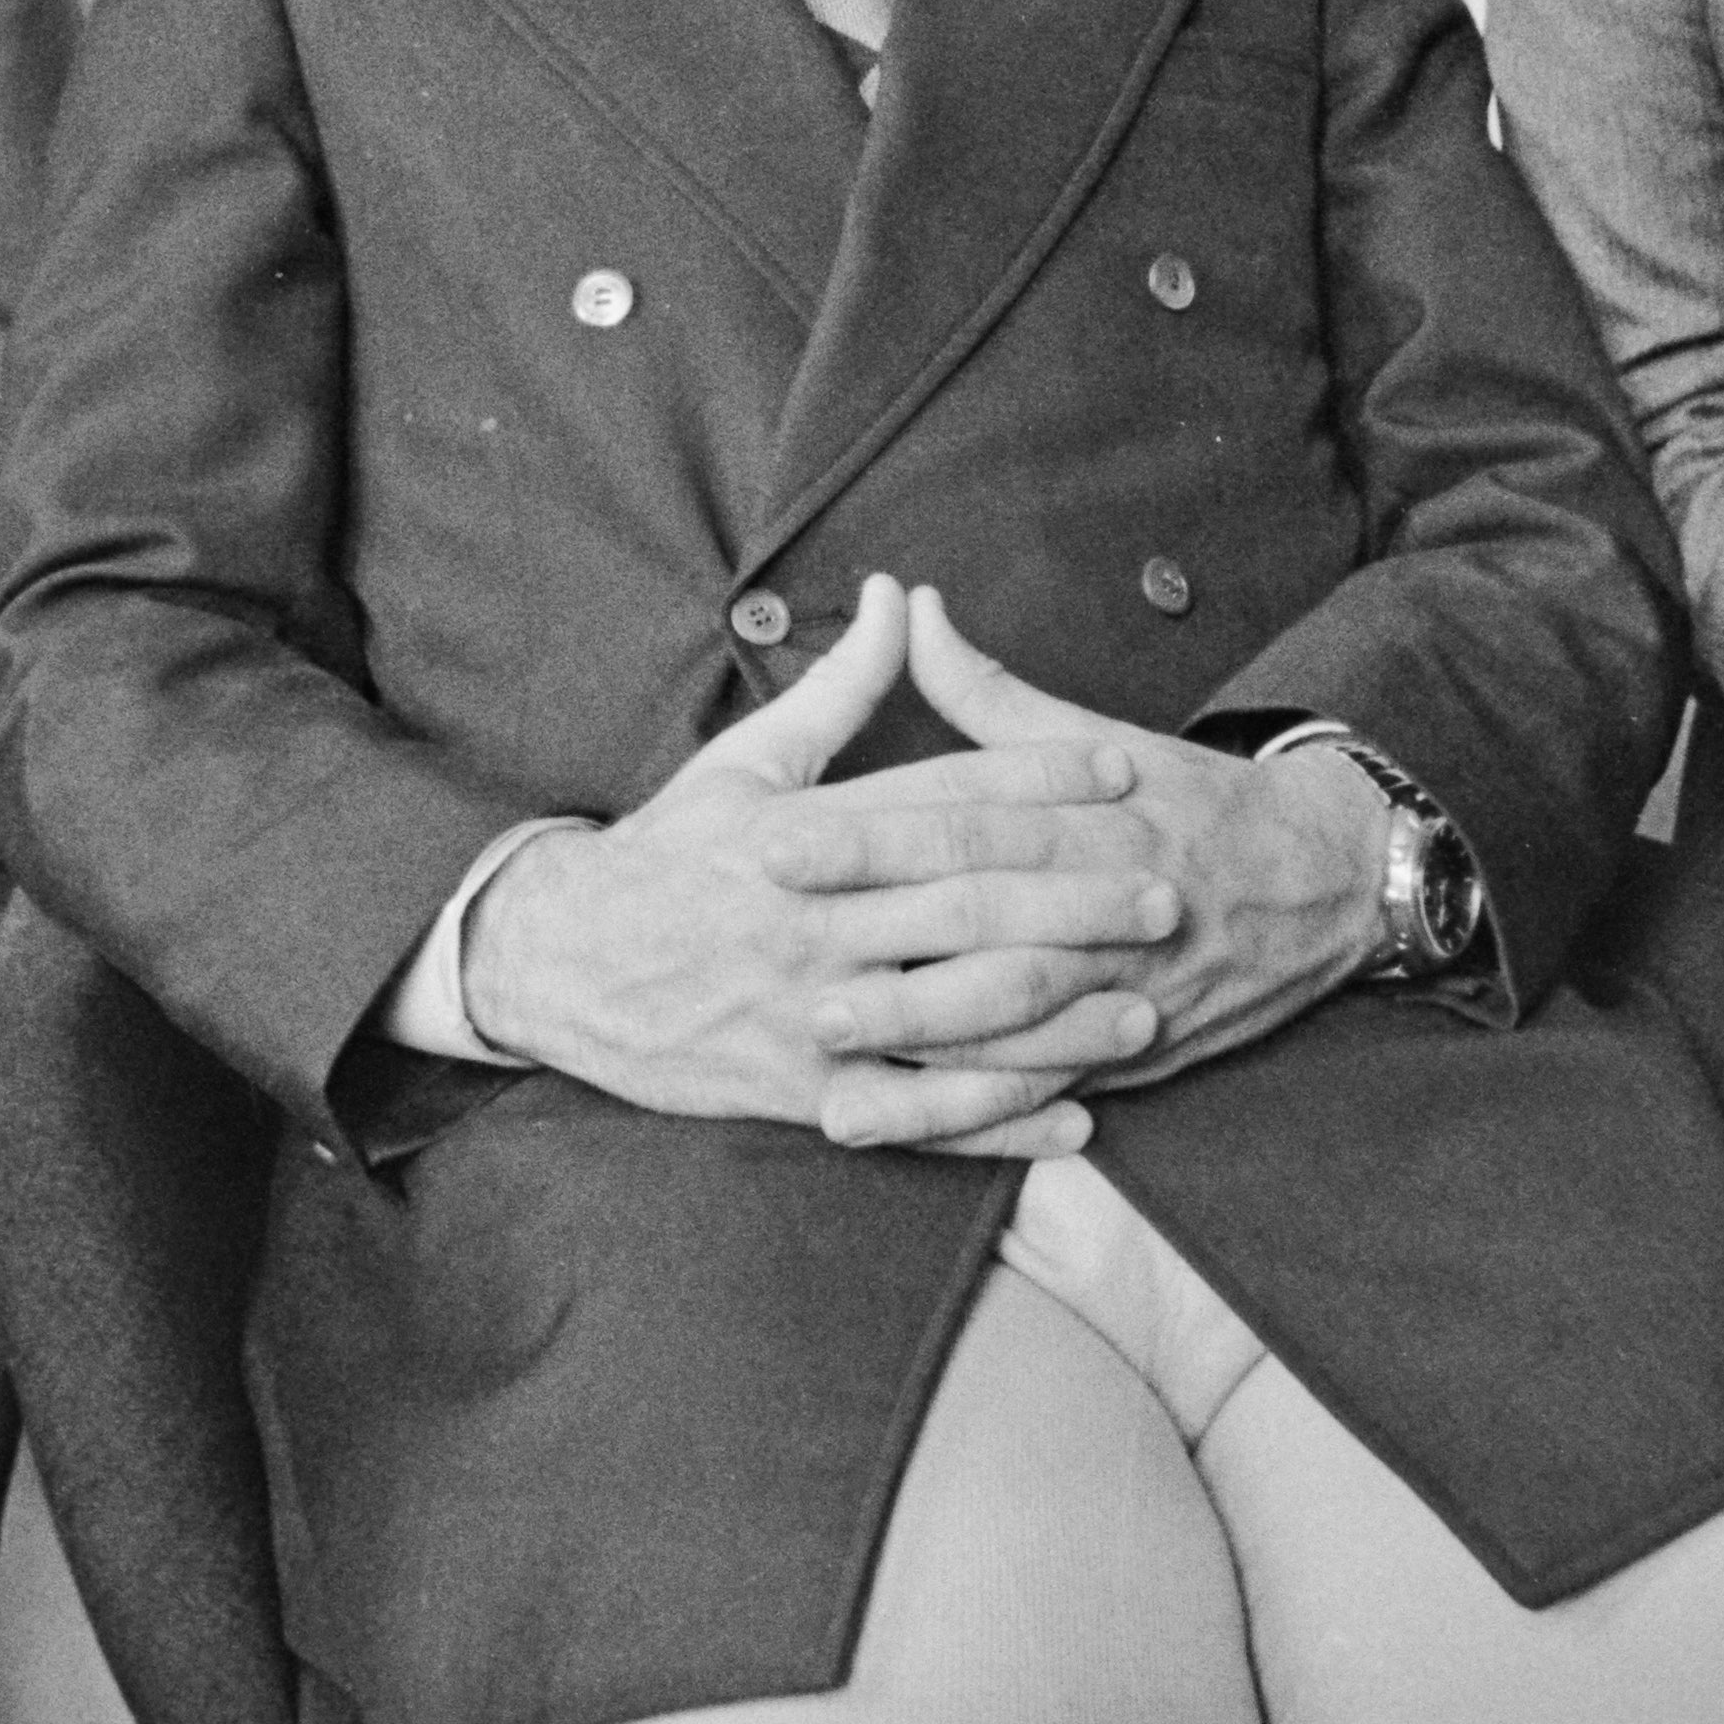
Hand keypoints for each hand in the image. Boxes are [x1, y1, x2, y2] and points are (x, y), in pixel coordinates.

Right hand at [463, 576, 1178, 1157]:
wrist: (560, 961)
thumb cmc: (670, 852)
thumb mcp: (749, 760)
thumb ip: (841, 685)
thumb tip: (900, 594)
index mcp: (804, 835)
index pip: (941, 800)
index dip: (1037, 782)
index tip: (1121, 773)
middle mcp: (812, 926)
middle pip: (964, 911)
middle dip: (1072, 903)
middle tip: (1163, 896)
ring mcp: (809, 1016)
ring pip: (952, 1024)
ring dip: (1057, 1024)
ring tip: (1144, 1013)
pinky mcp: (803, 1092)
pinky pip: (915, 1119)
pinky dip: (995, 1128)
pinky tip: (1074, 1123)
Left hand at [764, 588, 1384, 1088]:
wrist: (1329, 883)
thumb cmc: (1191, 801)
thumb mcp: (1099, 734)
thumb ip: (990, 690)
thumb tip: (908, 609)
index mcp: (1094, 814)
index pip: (966, 821)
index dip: (870, 834)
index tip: (778, 841)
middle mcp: (1110, 899)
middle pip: (986, 920)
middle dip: (884, 940)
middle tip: (783, 954)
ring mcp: (1126, 982)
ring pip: (1017, 1014)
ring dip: (920, 1033)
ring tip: (826, 1040)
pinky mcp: (1137, 1051)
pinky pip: (1051, 1083)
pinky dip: (977, 1107)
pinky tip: (908, 1116)